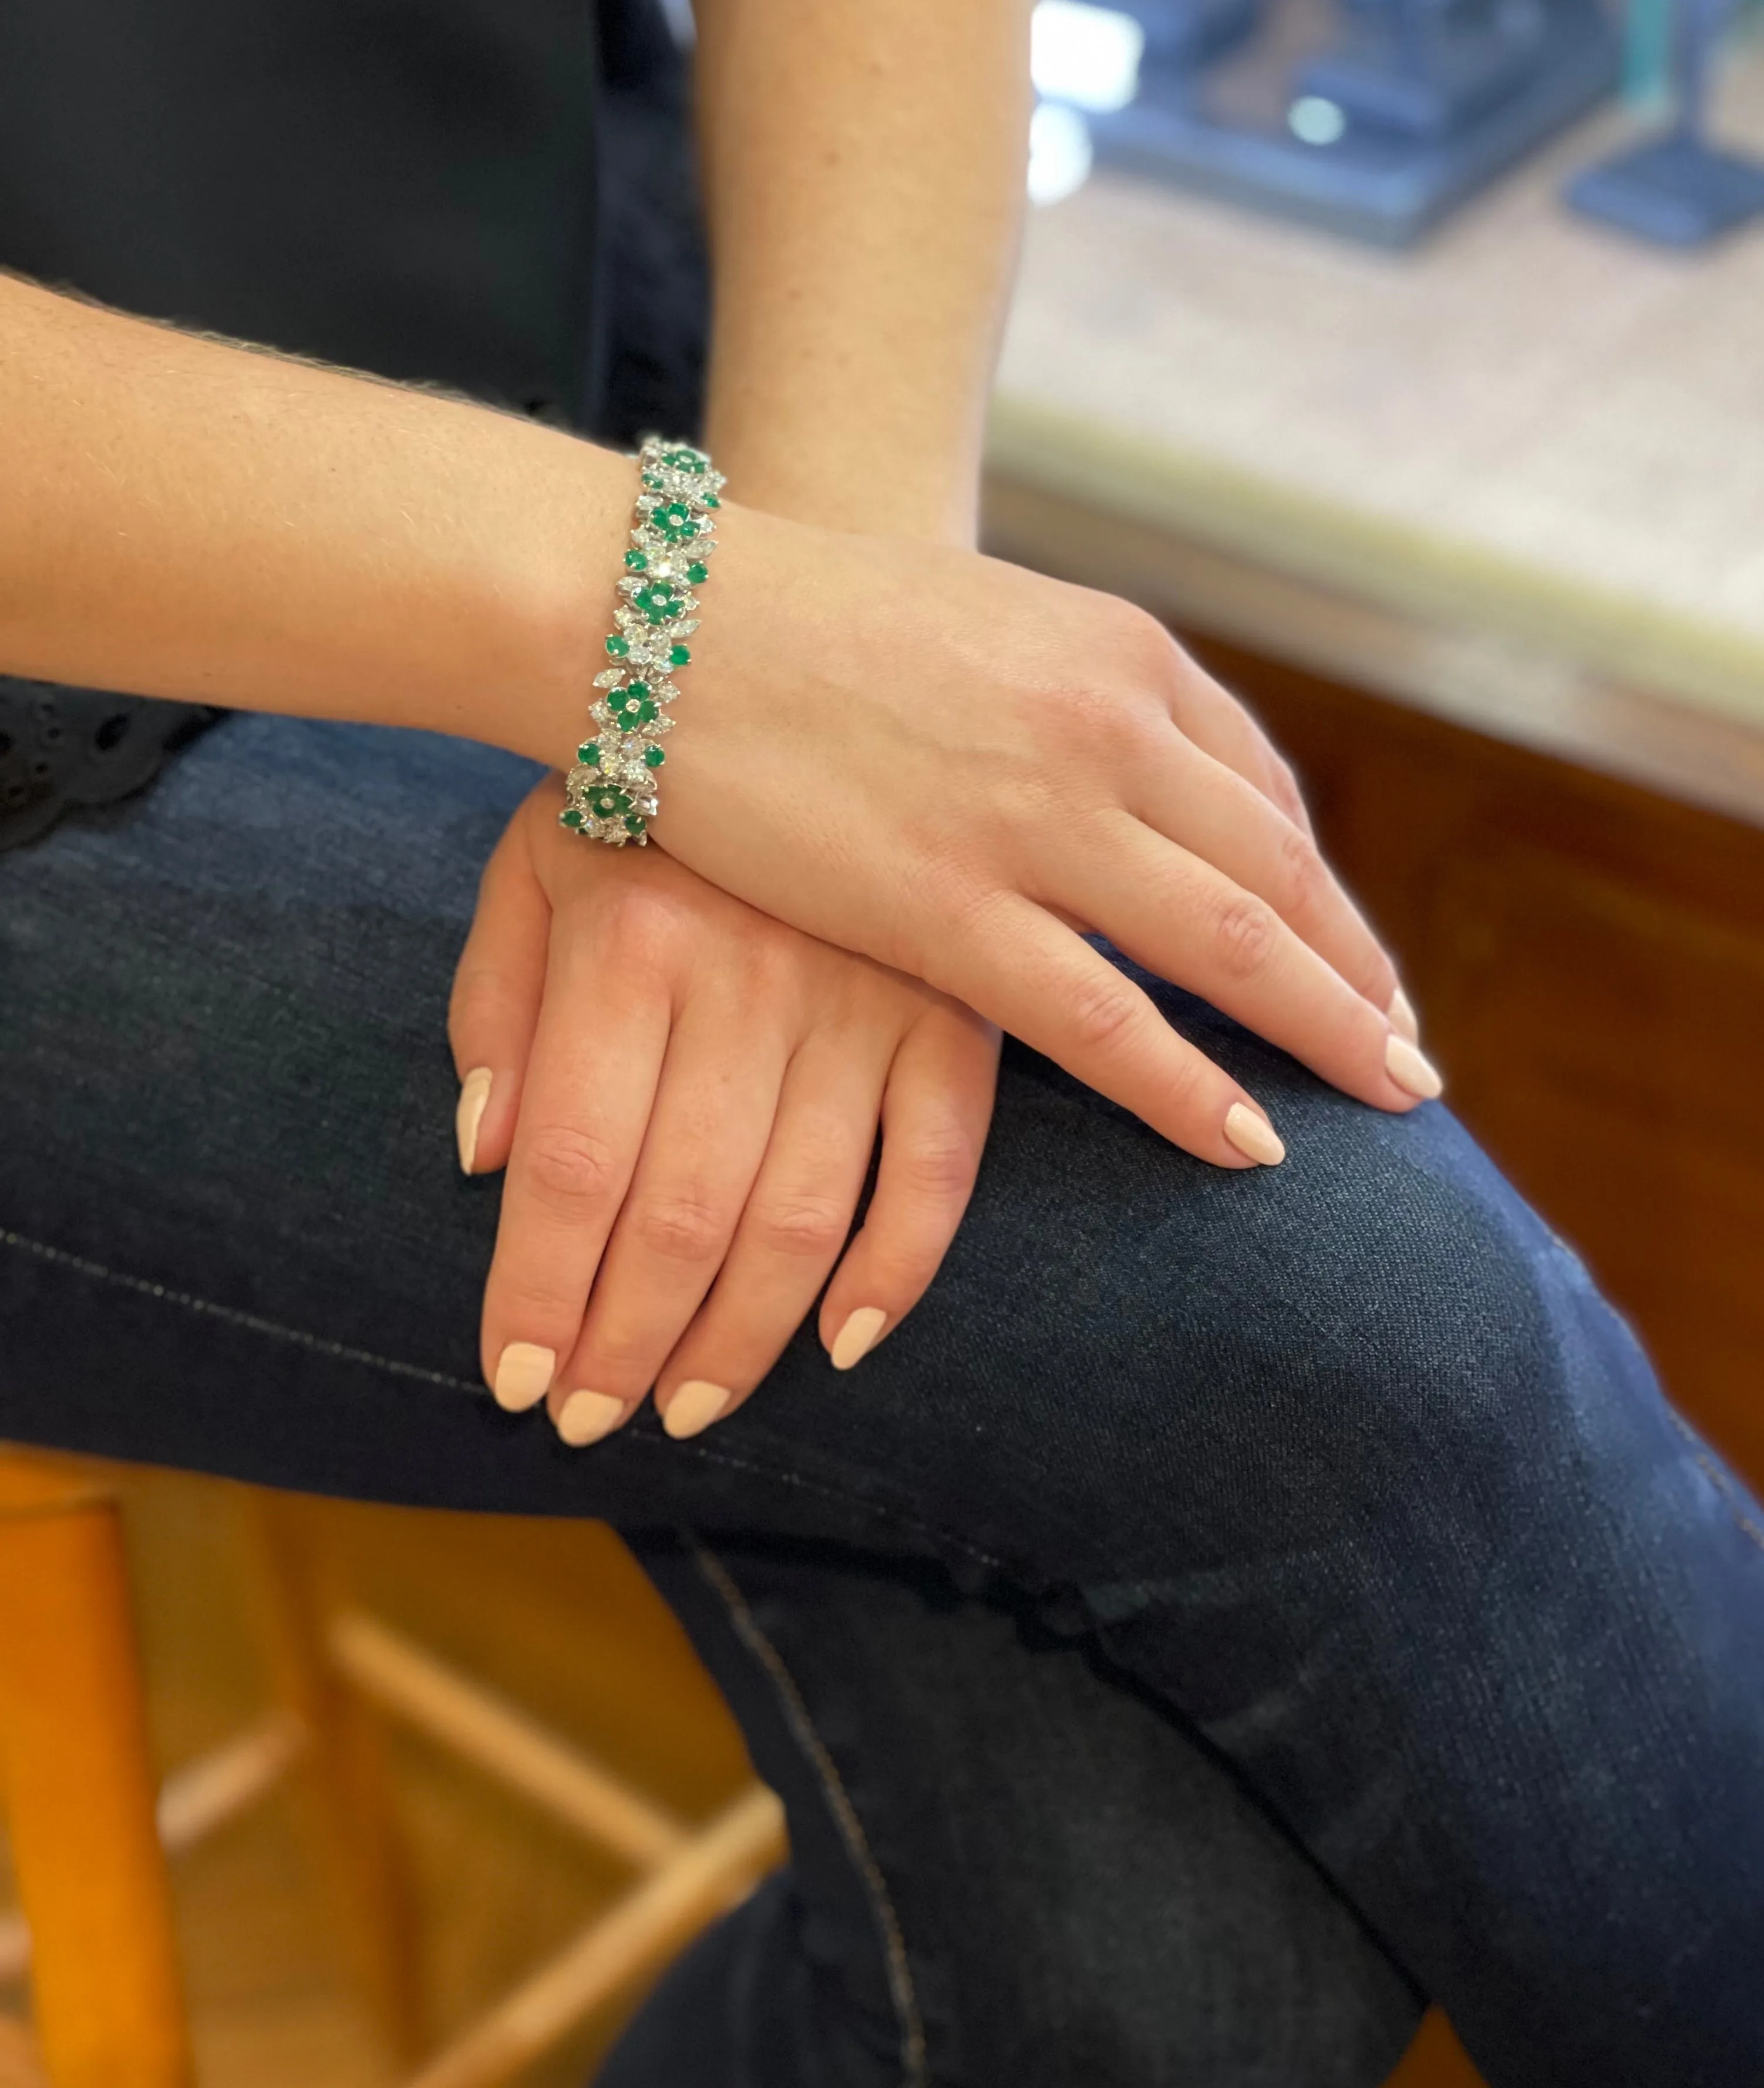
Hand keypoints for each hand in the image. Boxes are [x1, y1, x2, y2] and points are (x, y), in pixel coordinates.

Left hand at [449, 782, 1000, 1439]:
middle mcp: (751, 974)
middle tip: (594, 1420)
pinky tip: (847, 1342)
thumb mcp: (536, 853)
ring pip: (802, 1215)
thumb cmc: (651, 781)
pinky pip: (941, 1168)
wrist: (802, 667)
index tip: (514, 1383)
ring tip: (689, 1407)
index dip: (538, 1291)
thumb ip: (495, 1000)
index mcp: (633, 934)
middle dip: (628, 1342)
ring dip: (742, 1338)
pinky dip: (900, 1269)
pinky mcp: (958, 1010)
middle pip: (679, 1212)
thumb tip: (482, 1162)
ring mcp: (868, 995)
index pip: (566, 1163)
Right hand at [648, 507, 1436, 1165]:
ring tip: (1388, 1098)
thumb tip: (1116, 776)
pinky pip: (1105, 1018)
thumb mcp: (979, 624)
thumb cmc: (802, 618)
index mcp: (1117, 653)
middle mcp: (1106, 727)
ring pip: (1228, 942)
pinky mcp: (944, 906)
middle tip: (1412, 1055)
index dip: (1324, 892)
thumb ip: (1065, 698)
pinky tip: (1251, 1143)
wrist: (661, 612)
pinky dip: (1190, 1085)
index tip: (1356, 960)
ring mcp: (1033, 816)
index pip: (1262, 793)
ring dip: (1325, 1028)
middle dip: (1357, 972)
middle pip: (1277, 871)